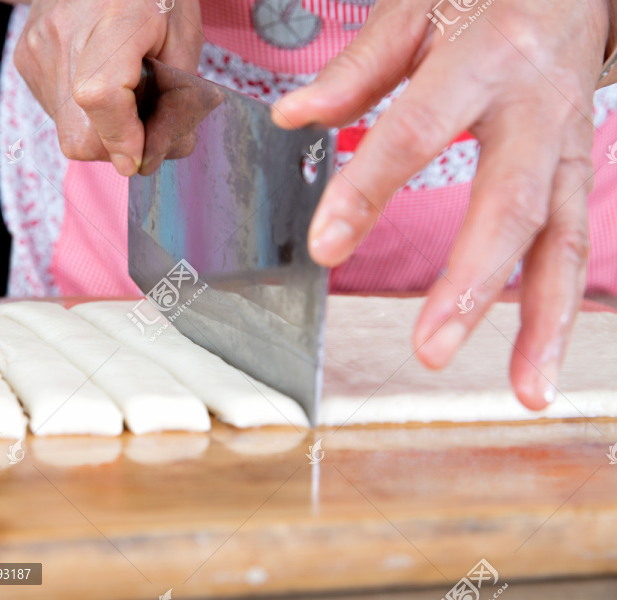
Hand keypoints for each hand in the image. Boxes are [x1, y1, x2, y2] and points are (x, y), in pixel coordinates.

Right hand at [14, 0, 202, 175]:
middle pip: (79, 133)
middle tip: (140, 124)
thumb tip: (161, 151)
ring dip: (99, 131)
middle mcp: (64, 33)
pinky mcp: (27, 59)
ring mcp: (39, 48)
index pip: (100, 95)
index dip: (120, 137)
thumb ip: (177, 96)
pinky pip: (56, 113)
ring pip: (67, 131)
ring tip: (120, 92)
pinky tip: (99, 82)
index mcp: (113, 19)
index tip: (140, 155)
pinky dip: (83, 113)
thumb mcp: (183, 36)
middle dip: (115, 146)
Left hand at [272, 0, 612, 408]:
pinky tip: (540, 358)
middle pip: (508, 205)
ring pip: (560, 238)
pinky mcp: (578, 167)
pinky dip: (557, 304)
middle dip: (472, 285)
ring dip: (543, 320)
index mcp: (483, 58)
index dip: (367, 192)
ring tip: (524, 390)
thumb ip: (355, 70)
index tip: (325, 247)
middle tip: (431, 350)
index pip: (413, 134)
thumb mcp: (415, 9)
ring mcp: (567, 142)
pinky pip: (570, 240)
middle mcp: (536, 107)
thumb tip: (290, 116)